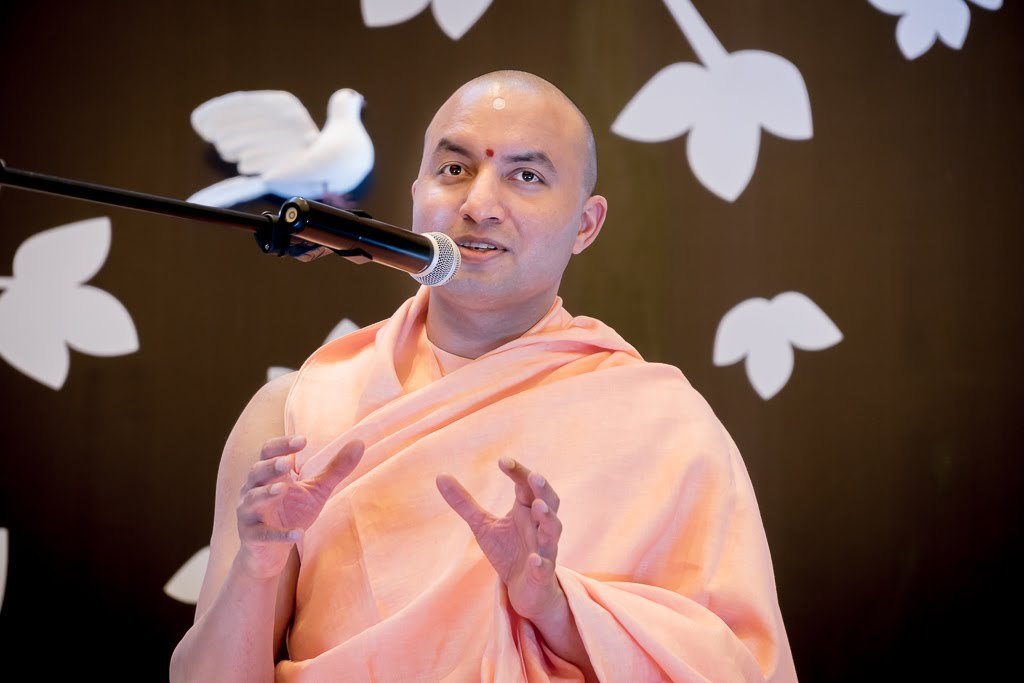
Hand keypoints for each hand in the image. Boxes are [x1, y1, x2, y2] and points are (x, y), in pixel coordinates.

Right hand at [236, 435, 363, 578]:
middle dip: (271, 467)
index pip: (269, 451)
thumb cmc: (293, 512)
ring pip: (253, 499)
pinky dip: (279, 534)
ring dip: (266, 494)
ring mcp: (249, 513)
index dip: (283, 445)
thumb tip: (360, 443)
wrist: (270, 550)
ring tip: (282, 489)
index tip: (303, 440)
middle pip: (257, 472)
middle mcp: (253, 489)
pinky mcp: (251, 536)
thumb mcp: (317, 490)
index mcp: (269, 474)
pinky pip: (263, 534)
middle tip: (286, 463)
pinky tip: (298, 534)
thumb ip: (336, 468)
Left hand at [436, 458, 563, 622]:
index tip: (503, 461)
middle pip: (549, 502)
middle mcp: (539, 526)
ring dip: (548, 518)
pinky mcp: (542, 574)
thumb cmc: (507, 551)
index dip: (518, 472)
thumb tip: (440, 476)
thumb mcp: (482, 525)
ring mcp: (544, 549)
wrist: (524, 590)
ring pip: (553, 530)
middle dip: (543, 489)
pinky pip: (545, 567)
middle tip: (534, 476)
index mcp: (526, 510)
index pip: (526, 485)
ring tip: (539, 506)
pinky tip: (534, 559)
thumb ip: (464, 503)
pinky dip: (541, 562)